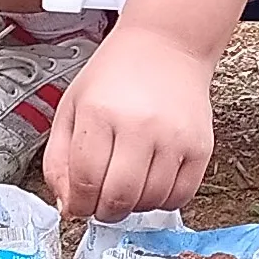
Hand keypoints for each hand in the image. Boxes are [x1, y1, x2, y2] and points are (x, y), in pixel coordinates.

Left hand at [43, 24, 215, 221]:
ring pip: (150, 201)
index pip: (85, 181)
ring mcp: (174, 137)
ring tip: (127, 187)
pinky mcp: (201, 146)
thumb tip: (68, 205)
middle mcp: (140, 125)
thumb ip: (58, 158)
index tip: (78, 206)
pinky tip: (151, 183)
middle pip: (118, 197)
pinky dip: (162, 201)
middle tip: (101, 204)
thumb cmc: (117, 74)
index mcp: (100, 113)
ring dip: (133, 207)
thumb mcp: (72, 107)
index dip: (78, 204)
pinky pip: (181, 196)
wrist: (167, 46)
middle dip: (104, 212)